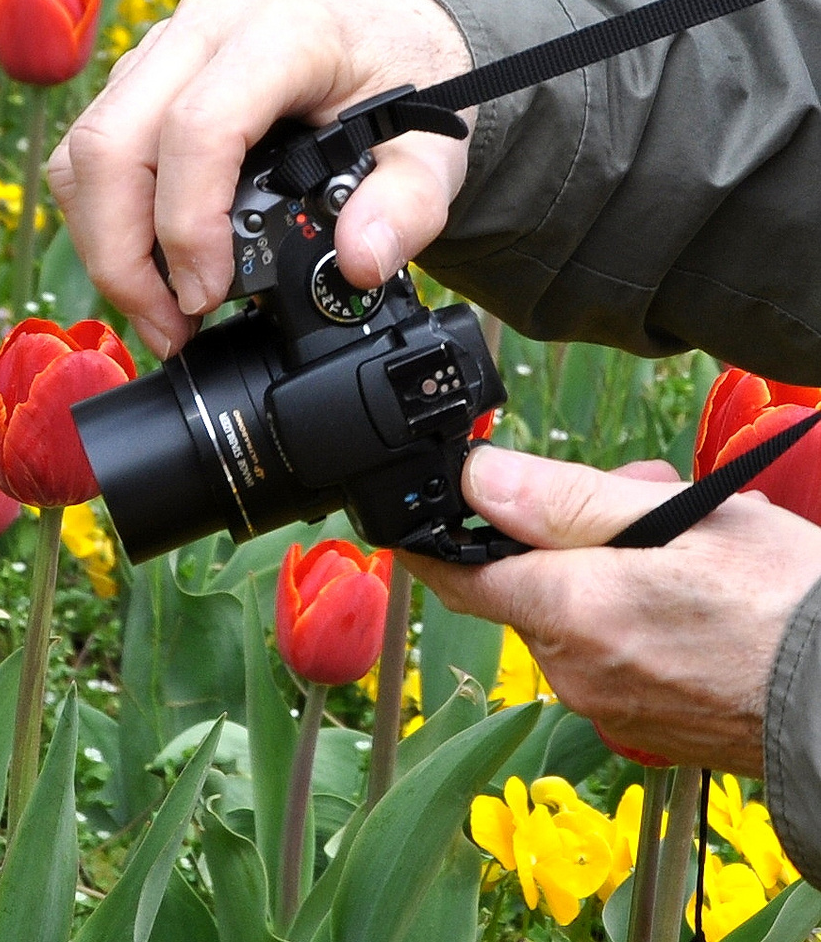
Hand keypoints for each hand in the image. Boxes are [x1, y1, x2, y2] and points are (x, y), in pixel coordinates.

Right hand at [47, 0, 475, 357]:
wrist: (381, 39)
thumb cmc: (398, 86)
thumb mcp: (432, 148)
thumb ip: (410, 206)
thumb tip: (359, 261)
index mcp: (277, 37)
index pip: (196, 129)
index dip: (187, 225)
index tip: (208, 297)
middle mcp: (200, 33)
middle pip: (109, 145)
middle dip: (123, 256)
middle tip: (169, 327)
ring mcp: (157, 54)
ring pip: (81, 155)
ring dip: (104, 249)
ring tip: (159, 313)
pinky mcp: (134, 83)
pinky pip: (83, 158)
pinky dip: (100, 226)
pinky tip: (147, 272)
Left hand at [406, 446, 820, 775]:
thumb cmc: (790, 608)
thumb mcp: (684, 520)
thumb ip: (566, 500)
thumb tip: (478, 479)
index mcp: (569, 612)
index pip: (454, 575)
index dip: (432, 537)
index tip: (421, 510)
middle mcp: (572, 670)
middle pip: (526, 585)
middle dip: (563, 533)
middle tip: (636, 491)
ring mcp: (607, 705)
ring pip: (573, 617)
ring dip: (604, 570)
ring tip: (686, 537)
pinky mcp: (643, 726)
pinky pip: (610, 655)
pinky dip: (630, 616)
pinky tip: (693, 593)